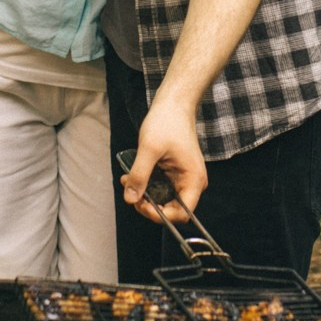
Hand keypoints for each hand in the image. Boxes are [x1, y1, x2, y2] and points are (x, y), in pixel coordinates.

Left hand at [121, 101, 205, 224]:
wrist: (173, 105)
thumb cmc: (167, 122)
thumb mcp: (149, 149)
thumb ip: (140, 175)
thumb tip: (130, 199)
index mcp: (193, 180)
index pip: (182, 214)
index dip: (161, 215)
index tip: (141, 204)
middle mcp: (192, 183)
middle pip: (171, 210)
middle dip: (148, 205)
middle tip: (130, 192)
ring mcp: (183, 178)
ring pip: (163, 199)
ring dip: (144, 195)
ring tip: (127, 180)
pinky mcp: (174, 173)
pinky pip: (160, 187)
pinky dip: (145, 185)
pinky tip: (131, 176)